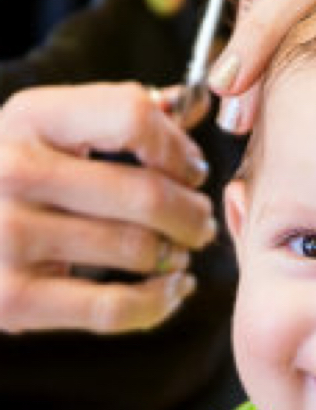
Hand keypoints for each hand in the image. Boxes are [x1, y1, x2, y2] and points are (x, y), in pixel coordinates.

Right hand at [0, 82, 217, 333]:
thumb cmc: (24, 176)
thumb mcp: (60, 129)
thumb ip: (127, 114)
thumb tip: (197, 102)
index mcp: (31, 117)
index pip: (133, 115)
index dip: (180, 148)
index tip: (192, 171)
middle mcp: (12, 171)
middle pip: (146, 193)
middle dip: (193, 214)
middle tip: (201, 223)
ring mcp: (6, 236)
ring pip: (138, 249)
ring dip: (178, 255)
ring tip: (179, 252)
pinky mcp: (11, 299)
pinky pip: (116, 307)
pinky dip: (160, 301)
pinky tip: (173, 289)